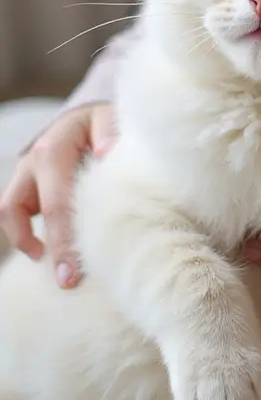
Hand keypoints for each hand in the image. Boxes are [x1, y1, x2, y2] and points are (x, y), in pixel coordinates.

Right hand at [0, 103, 116, 287]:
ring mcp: (24, 173)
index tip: (74, 272)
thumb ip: (111, 134)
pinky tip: (47, 251)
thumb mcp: (112, 121)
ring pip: (7, 212)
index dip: (63, 239)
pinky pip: (13, 213)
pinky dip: (25, 233)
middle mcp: (31, 161)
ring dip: (24, 240)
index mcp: (53, 148)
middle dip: (46, 247)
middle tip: (67, 281)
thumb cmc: (105, 125)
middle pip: (23, 211)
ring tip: (50, 263)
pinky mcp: (24, 185)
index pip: (55, 201)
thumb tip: (107, 154)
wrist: (90, 118)